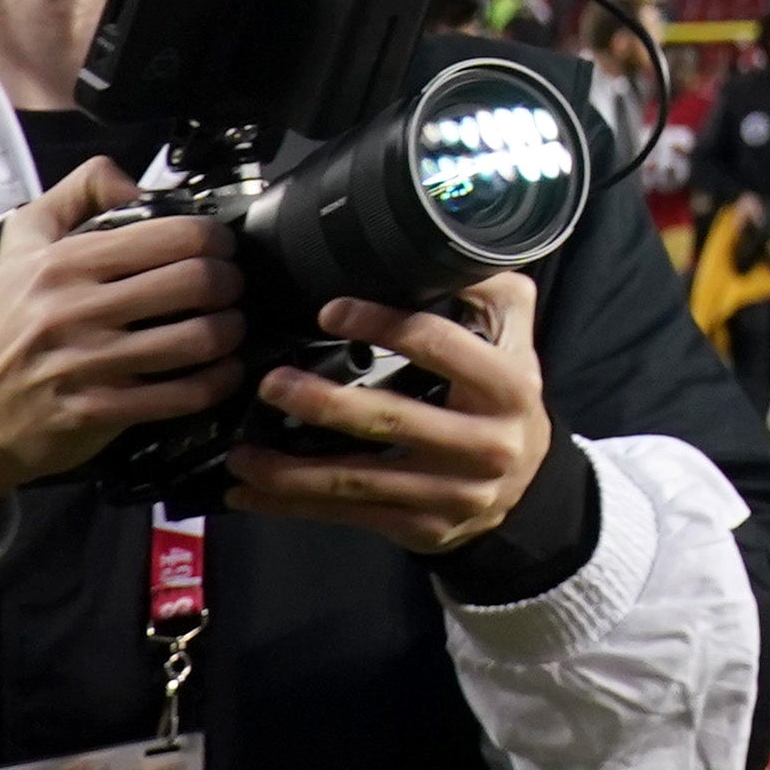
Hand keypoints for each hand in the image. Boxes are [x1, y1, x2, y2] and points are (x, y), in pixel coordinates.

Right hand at [0, 161, 240, 528]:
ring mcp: (84, 365)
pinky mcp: (95, 413)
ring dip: (232, 332)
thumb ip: (79, 191)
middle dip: (231, 283)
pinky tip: (221, 371)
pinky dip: (216, 381)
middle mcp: (72, 311)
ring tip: (230, 327)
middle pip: (196, 282)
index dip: (214, 238)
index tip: (220, 248)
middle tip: (231, 288)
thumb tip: (136, 183)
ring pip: (197, 339)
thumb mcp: (24, 241)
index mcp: (63, 263)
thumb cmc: (6, 322)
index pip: (174, 235)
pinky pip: (181, 395)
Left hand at [225, 276, 552, 554]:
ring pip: (357, 479)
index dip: (381, 324)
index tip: (330, 311)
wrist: (529, 488)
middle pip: (389, 419)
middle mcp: (483, 442)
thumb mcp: (517, 337)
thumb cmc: (506, 399)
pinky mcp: (421, 527)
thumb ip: (487, 291)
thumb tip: (436, 242)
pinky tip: (250, 491)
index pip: (438, 345)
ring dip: (289, 467)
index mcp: (508, 384)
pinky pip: (347, 516)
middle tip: (270, 384)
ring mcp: (452, 492)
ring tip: (240, 451)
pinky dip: (291, 506)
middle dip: (321, 403)